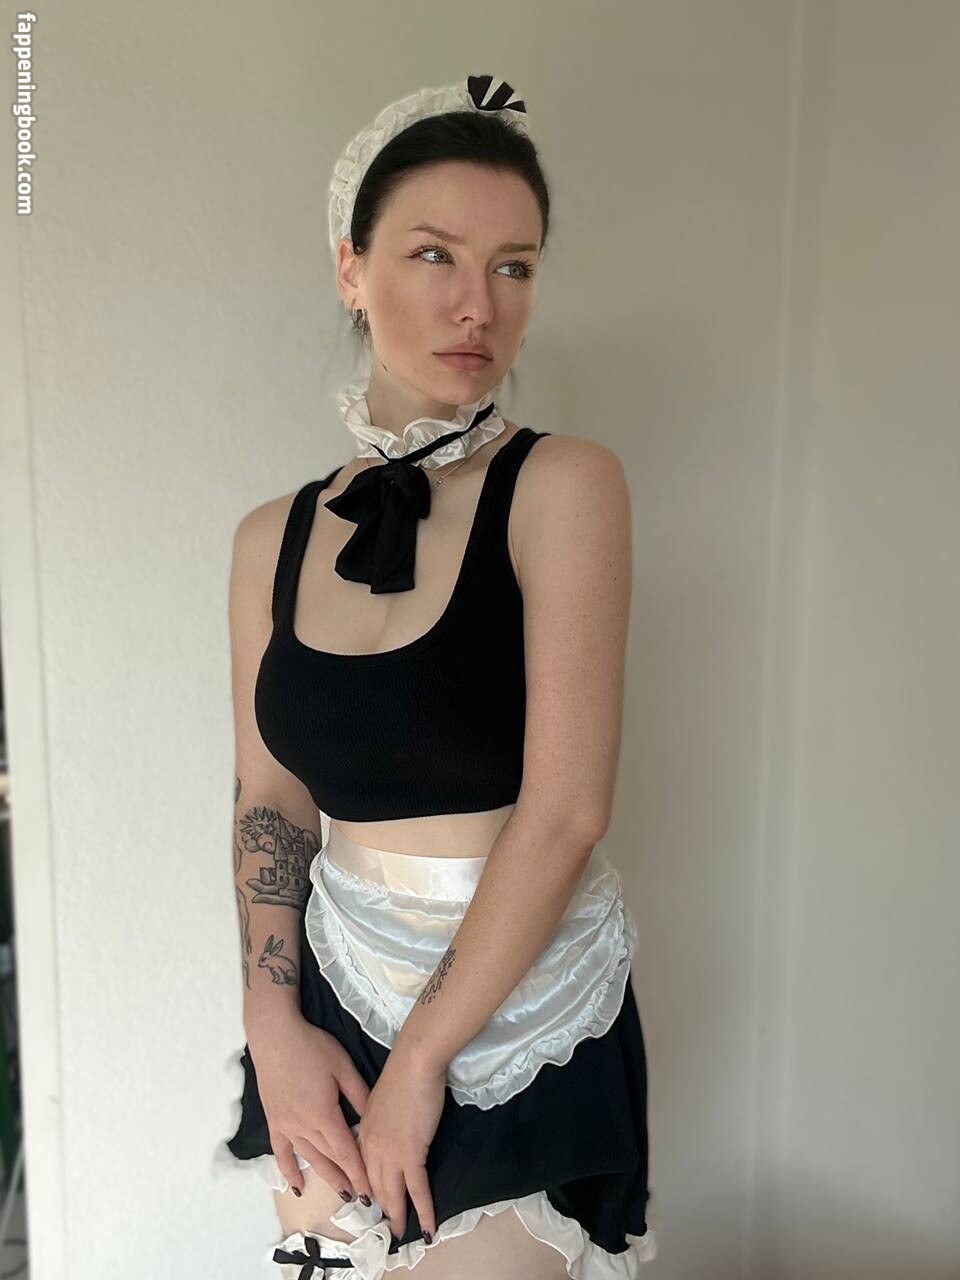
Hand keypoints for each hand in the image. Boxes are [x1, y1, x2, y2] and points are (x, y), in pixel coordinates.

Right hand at [249, 1016, 374, 1202]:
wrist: (275, 1036)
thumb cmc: (312, 1047)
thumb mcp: (343, 1067)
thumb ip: (360, 1095)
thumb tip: (375, 1119)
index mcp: (324, 1114)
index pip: (346, 1151)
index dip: (360, 1172)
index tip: (372, 1190)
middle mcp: (304, 1127)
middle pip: (330, 1159)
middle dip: (348, 1179)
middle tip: (363, 1198)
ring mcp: (286, 1127)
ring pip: (310, 1159)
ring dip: (326, 1178)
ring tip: (342, 1194)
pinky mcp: (274, 1122)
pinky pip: (282, 1153)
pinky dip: (290, 1171)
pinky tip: (298, 1185)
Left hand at [356, 1044, 445, 1241]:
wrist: (414, 1062)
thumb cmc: (404, 1073)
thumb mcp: (382, 1098)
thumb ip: (381, 1119)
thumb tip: (390, 1130)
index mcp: (363, 1131)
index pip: (365, 1168)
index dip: (371, 1187)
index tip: (375, 1201)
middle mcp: (371, 1146)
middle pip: (376, 1185)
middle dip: (383, 1207)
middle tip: (391, 1224)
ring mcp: (389, 1153)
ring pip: (393, 1192)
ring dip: (399, 1215)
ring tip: (403, 1232)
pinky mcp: (411, 1154)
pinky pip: (417, 1190)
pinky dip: (424, 1210)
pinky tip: (429, 1226)